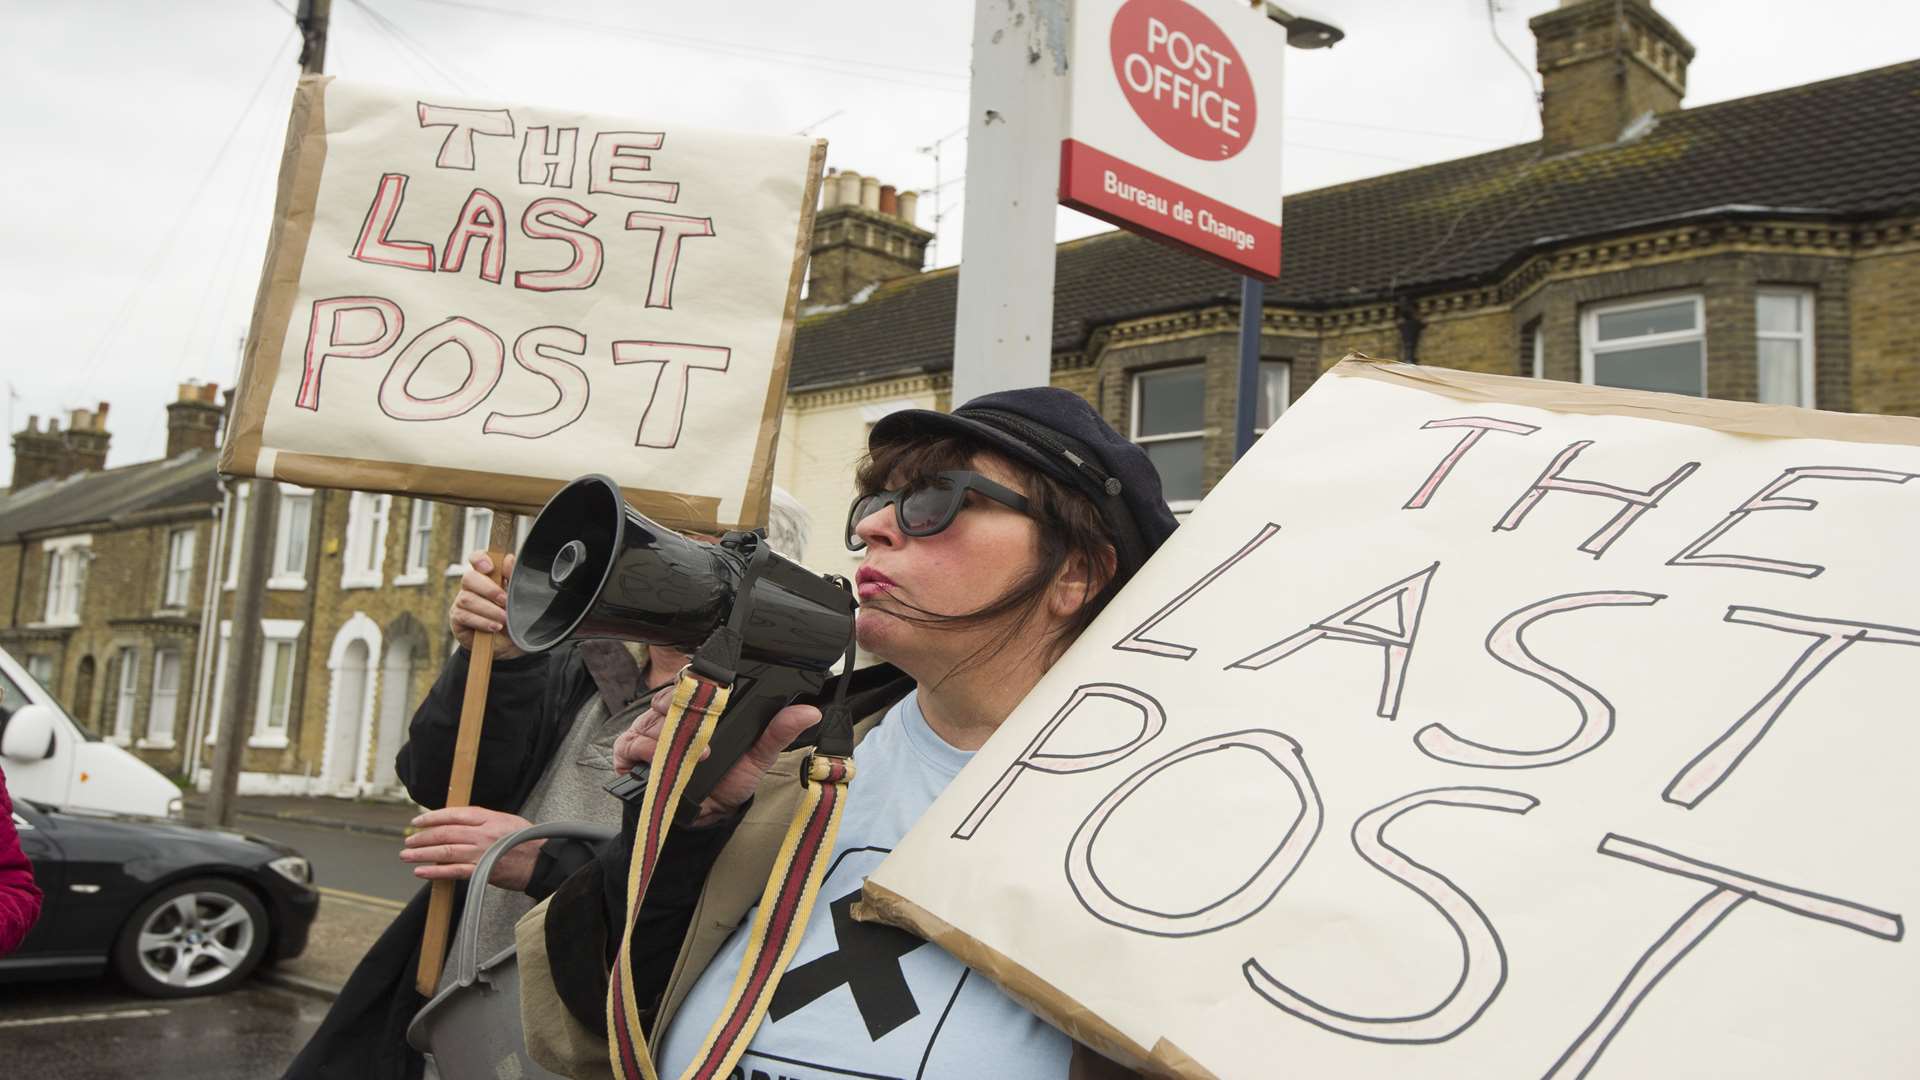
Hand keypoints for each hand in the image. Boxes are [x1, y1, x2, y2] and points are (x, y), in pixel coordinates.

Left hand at [400, 806, 542, 889]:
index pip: (454, 814)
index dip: (432, 817)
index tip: (417, 821)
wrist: (541, 862)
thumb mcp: (506, 820)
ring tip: (407, 855)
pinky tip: (421, 872)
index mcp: (489, 818)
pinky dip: (434, 872)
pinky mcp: (482, 871)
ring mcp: (482, 853)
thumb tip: (455, 822)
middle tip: (408, 840)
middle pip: (445, 833)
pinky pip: (453, 871)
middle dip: (422, 837)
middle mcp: (483, 833)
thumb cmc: (525, 840)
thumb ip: (482, 820)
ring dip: (422, 853)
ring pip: (445, 851)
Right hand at [449, 551, 520, 660]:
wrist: (508, 644)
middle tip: (505, 600)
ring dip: (488, 609)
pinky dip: (482, 621)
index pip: (476, 558)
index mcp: (486, 575)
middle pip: (469, 578)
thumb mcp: (517, 598)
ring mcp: (462, 602)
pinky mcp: (457, 618)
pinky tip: (495, 627)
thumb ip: (512, 578)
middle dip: (489, 589)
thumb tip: (508, 559)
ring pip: (467, 599)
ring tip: (504, 618)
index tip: (489, 567)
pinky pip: (465, 616)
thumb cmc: (512, 616)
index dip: (479, 559)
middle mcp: (471, 586)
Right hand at [613, 683, 820, 826]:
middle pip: (669, 695)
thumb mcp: (758, 755)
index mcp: (701, 705)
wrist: (708, 816)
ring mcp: (650, 730)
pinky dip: (645, 752)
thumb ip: (778, 731)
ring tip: (697, 756)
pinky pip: (630, 744)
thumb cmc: (730, 779)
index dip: (699, 679)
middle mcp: (673, 712)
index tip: (713, 690)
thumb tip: (808, 713)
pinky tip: (661, 762)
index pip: (693, 677)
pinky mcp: (632, 752)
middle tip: (707, 731)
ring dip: (671, 736)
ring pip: (651, 719)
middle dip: (686, 710)